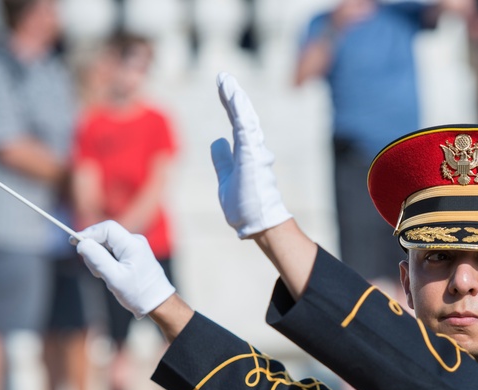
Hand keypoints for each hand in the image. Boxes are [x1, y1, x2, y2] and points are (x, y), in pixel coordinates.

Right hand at [75, 220, 174, 318]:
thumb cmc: (138, 292)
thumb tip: (81, 243)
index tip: (73, 243)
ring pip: (107, 245)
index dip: (88, 233)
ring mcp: (134, 247)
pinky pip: (113, 252)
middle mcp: (134, 241)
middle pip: (105, 235)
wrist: (157, 303)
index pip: (106, 228)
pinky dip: (106, 262)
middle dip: (94, 250)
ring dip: (99, 258)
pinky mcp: (132, 255)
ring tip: (104, 276)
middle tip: (95, 271)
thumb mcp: (114, 277)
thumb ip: (97, 259)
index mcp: (132, 244)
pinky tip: (110, 275)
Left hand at [210, 72, 291, 238]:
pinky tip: (234, 96)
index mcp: (244, 154)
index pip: (235, 123)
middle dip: (232, 96)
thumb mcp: (226, 179)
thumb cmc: (245, 206)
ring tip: (225, 80)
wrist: (259, 224)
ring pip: (244, 119)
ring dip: (235, 98)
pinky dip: (240, 111)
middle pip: (241, 116)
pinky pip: (245, 129)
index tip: (224, 88)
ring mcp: (254, 152)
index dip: (229, 105)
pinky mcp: (252, 156)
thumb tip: (217, 141)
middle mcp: (252, 150)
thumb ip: (222, 160)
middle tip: (223, 77)